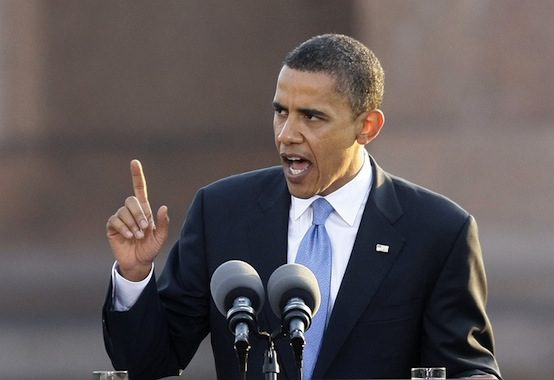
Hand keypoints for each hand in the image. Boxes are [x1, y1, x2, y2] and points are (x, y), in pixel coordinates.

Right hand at [106, 159, 169, 280]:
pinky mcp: (112, 227)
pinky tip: (128, 236)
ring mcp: (121, 218)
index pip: (139, 189)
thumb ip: (163, 223)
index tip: (134, 162)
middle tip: (145, 229)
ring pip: (123, 211)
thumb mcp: (160, 237)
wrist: (139, 263)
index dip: (137, 176)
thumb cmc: (150, 248)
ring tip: (137, 236)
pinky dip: (123, 228)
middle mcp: (131, 212)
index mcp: (144, 210)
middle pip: (131, 200)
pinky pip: (115, 220)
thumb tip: (163, 207)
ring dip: (132, 224)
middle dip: (139, 214)